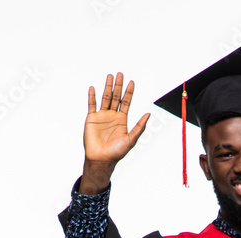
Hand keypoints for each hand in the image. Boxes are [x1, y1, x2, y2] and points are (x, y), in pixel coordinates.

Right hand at [80, 73, 149, 192]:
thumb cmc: (116, 152)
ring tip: (110, 76)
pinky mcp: (92, 119)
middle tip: (120, 74)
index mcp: (122, 120)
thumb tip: (149, 114)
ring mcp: (102, 116)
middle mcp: (112, 116)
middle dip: (118, 86)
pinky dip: (92, 96)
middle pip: (116, 97)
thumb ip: (140, 127)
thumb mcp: (131, 139)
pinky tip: (93, 88)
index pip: (126, 102)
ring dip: (107, 87)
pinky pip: (92, 105)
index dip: (129, 93)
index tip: (131, 82)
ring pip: (105, 98)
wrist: (101, 159)